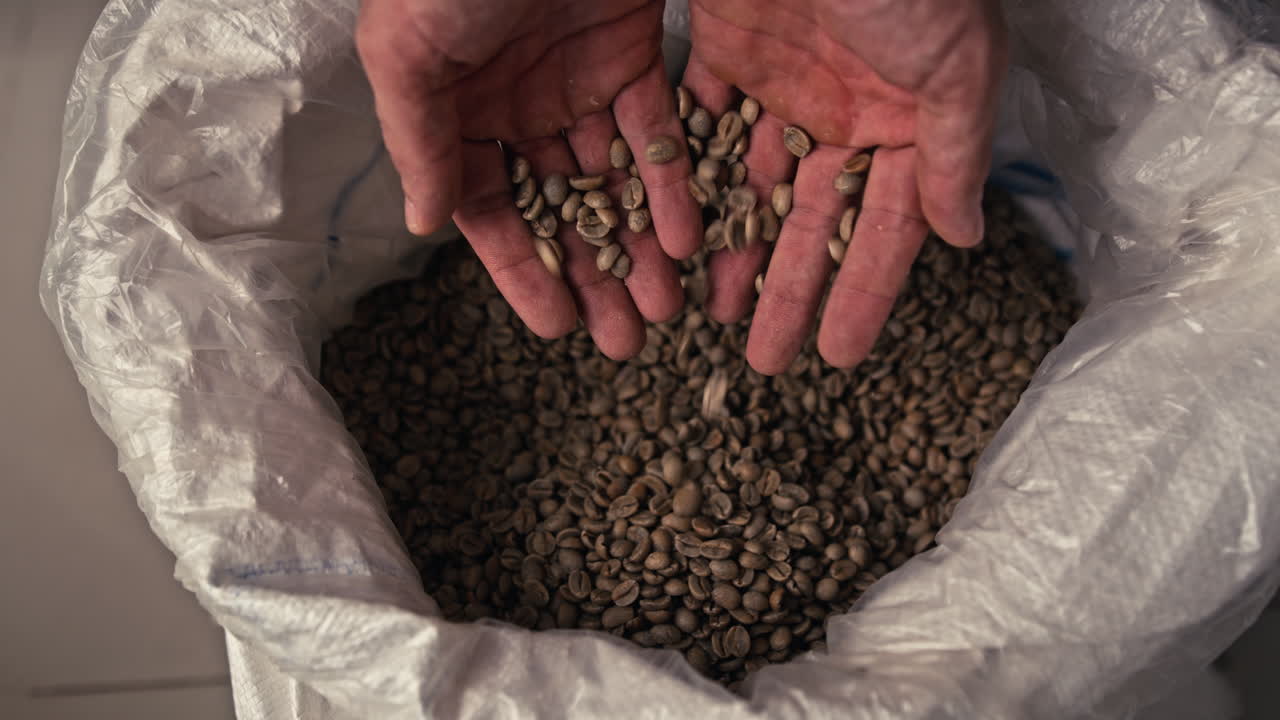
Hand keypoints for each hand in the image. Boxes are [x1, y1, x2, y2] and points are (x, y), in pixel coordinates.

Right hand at [357, 0, 702, 358]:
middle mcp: (519, 105)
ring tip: (669, 310)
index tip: (556, 329)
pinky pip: (658, 130)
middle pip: (562, 209)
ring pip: (614, 181)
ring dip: (642, 245)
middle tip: (628, 342)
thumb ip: (418, 139)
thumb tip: (426, 225)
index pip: (492, 210)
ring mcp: (579, 80)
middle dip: (595, 276)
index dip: (523, 271)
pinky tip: (692, 237)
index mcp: (458, 110)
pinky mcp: (634, 51)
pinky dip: (674, 181)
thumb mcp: (409, 52)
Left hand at [683, 0, 1006, 372]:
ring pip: (750, 186)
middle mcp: (843, 109)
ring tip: (712, 313)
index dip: (861, 294)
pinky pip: (702, 129)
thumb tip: (965, 237)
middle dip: (787, 290)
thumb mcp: (954, 65)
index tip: (836, 356)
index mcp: (904, 118)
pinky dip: (687, 179)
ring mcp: (782, 83)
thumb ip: (956, 153)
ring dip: (733, 249)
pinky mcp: (726, 51)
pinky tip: (672, 235)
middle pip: (809, 219)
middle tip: (762, 360)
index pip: (882, 226)